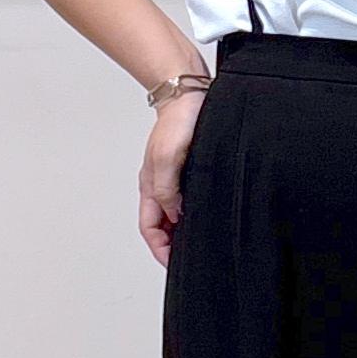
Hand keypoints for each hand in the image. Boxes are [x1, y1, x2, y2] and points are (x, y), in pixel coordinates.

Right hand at [139, 89, 208, 266]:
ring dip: (183, 231)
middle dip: (172, 246)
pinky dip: (193, 214)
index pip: (150, 228)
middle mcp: (160, 186)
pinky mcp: (189, 172)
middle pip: (162, 226)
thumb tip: (175, 215)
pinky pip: (187, 201)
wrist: (190, 93)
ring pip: (175, 216)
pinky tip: (206, 218)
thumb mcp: (168, 158)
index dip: (160, 249)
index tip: (174, 264)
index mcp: (150, 186)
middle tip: (191, 259)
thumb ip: (167, 189)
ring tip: (200, 244)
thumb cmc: (178, 121)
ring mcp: (174, 179)